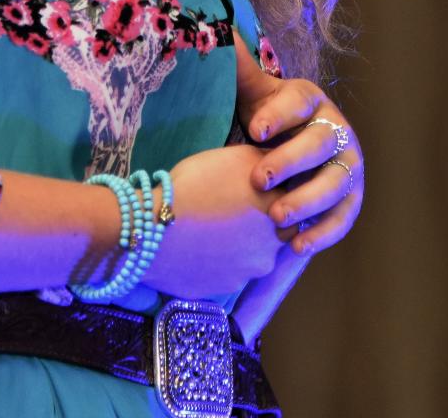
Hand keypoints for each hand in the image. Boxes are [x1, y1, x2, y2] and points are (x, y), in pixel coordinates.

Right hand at [144, 144, 288, 298]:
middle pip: (276, 234)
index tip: (254, 191)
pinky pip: (228, 274)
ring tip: (213, 230)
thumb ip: (267, 163)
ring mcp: (248, 274)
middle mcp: (271, 248)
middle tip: (233, 211)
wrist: (154, 230)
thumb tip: (281, 164)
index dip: (274, 197)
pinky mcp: (225, 291)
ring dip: (240, 245)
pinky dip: (220, 263)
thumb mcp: (235, 157)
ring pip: (252, 257)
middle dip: (261, 224)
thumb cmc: (194, 185)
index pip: (292, 205)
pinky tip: (201, 248)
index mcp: (277, 214)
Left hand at [233, 32, 363, 251]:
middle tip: (259, 178)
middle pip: (319, 144)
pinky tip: (296, 245)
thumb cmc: (266, 120)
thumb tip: (218, 30)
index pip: (298, 102)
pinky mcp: (351, 200)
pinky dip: (323, 233)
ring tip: (277, 216)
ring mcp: (349, 166)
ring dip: (308, 201)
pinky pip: (342, 218)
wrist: (288, 151)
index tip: (253, 128)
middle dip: (290, 161)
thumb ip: (238, 67)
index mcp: (310, 99)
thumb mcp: (253, 93)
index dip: (278, 114)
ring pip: (335, 184)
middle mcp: (336, 130)